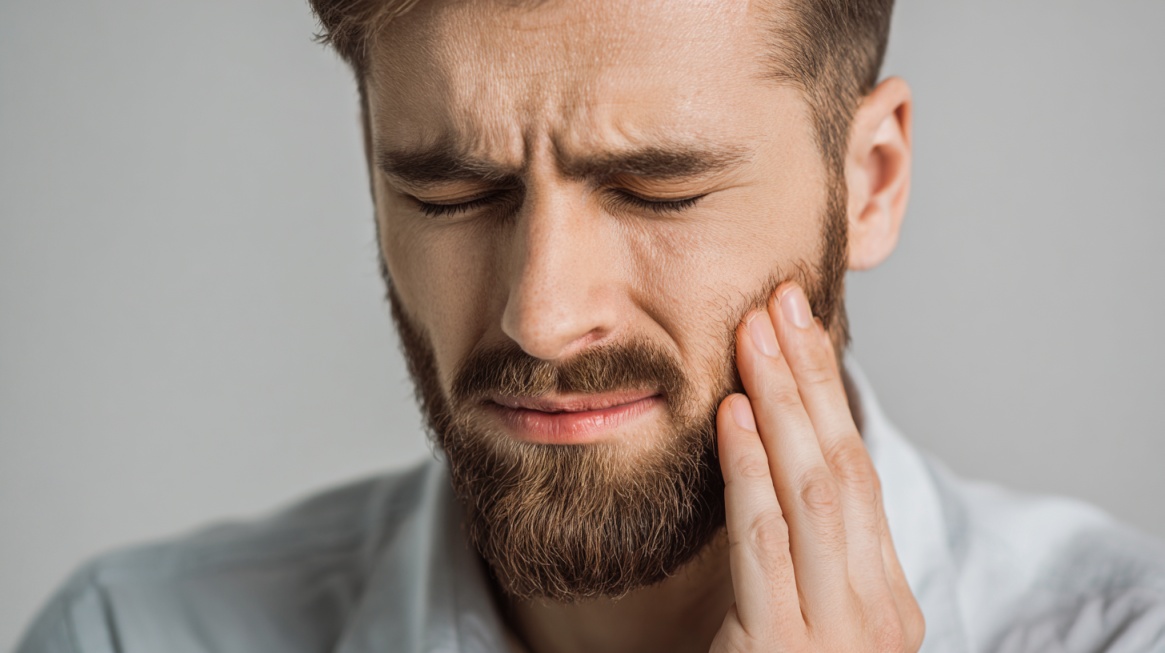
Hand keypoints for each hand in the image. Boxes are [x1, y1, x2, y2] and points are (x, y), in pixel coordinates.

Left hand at [709, 283, 924, 652]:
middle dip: (809, 379)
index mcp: (883, 599)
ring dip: (781, 403)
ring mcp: (841, 637)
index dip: (826, 395)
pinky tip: (729, 414)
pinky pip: (766, 544)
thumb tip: (769, 451)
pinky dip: (747, 472)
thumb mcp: (795, 612)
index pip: (857, 474)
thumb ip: (797, 547)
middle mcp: (879, 613)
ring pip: (816, 492)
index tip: (797, 328)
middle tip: (779, 301)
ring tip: (754, 333)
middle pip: (843, 467)